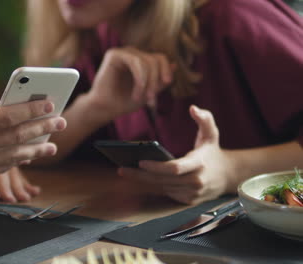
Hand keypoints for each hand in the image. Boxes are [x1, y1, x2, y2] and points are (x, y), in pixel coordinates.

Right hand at [0, 90, 66, 178]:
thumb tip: (5, 109)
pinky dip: (19, 161)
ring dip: (36, 150)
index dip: (31, 110)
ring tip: (52, 145)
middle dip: (42, 129)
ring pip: (13, 157)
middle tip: (61, 122)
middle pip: (16, 137)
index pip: (8, 117)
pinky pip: (2, 167)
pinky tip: (31, 155)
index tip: (49, 103)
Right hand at [86, 47, 174, 119]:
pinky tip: (137, 91)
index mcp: (140, 61)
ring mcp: (123, 53)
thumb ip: (160, 80)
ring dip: (147, 82)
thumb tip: (175, 65)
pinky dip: (140, 78)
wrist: (105, 108)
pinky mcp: (114, 54)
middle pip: (155, 59)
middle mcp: (132, 54)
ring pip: (147, 61)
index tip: (167, 83)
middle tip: (151, 100)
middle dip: (156, 81)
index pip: (159, 58)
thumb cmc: (124, 101)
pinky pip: (136, 61)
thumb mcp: (149, 92)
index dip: (166, 69)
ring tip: (141, 98)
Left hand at [118, 105, 235, 203]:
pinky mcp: (188, 201)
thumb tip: (193, 108)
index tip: (140, 161)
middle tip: (122, 169)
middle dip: (140, 176)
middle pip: (163, 180)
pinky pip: (166, 193)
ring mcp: (192, 193)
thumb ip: (204, 118)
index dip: (157, 167)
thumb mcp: (211, 133)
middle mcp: (196, 181)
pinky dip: (153, 186)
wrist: (228, 176)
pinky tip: (138, 179)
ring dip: (143, 181)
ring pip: (162, 188)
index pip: (175, 168)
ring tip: (125, 172)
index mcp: (199, 164)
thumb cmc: (212, 152)